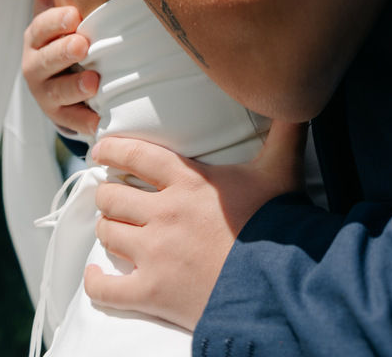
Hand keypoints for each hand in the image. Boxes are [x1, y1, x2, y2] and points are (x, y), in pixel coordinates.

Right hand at [21, 0, 98, 135]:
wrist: (59, 83)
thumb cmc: (62, 37)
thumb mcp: (53, 10)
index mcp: (35, 39)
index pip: (40, 28)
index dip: (55, 22)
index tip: (74, 15)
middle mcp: (35, 68)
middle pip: (44, 62)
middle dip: (63, 53)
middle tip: (83, 45)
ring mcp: (47, 96)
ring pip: (57, 95)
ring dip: (76, 88)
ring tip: (95, 82)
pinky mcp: (62, 119)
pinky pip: (74, 123)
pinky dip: (87, 122)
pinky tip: (101, 120)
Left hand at [86, 120, 307, 328]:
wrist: (277, 282)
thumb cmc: (276, 221)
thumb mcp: (282, 168)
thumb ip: (286, 129)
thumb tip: (297, 98)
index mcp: (188, 181)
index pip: (136, 156)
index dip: (113, 150)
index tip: (101, 149)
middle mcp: (164, 213)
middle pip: (114, 196)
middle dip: (109, 194)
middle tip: (114, 195)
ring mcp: (155, 254)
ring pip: (108, 234)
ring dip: (108, 229)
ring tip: (114, 227)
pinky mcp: (152, 292)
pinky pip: (105, 289)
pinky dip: (95, 281)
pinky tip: (96, 275)